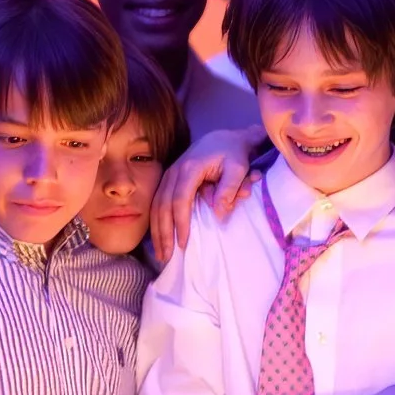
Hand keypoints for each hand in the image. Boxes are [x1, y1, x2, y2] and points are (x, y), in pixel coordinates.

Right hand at [150, 127, 263, 262]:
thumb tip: (218, 214)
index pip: (180, 199)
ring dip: (156, 230)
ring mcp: (169, 174)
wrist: (224, 137)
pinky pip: (157, 202)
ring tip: (160, 254)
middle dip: (163, 232)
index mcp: (190, 168)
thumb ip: (229, 189)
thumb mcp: (238, 168)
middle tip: (167, 257)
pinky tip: (158, 238)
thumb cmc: (234, 153)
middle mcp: (174, 170)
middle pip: (162, 205)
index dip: (179, 222)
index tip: (183, 243)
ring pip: (156, 205)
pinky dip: (156, 222)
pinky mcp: (168, 179)